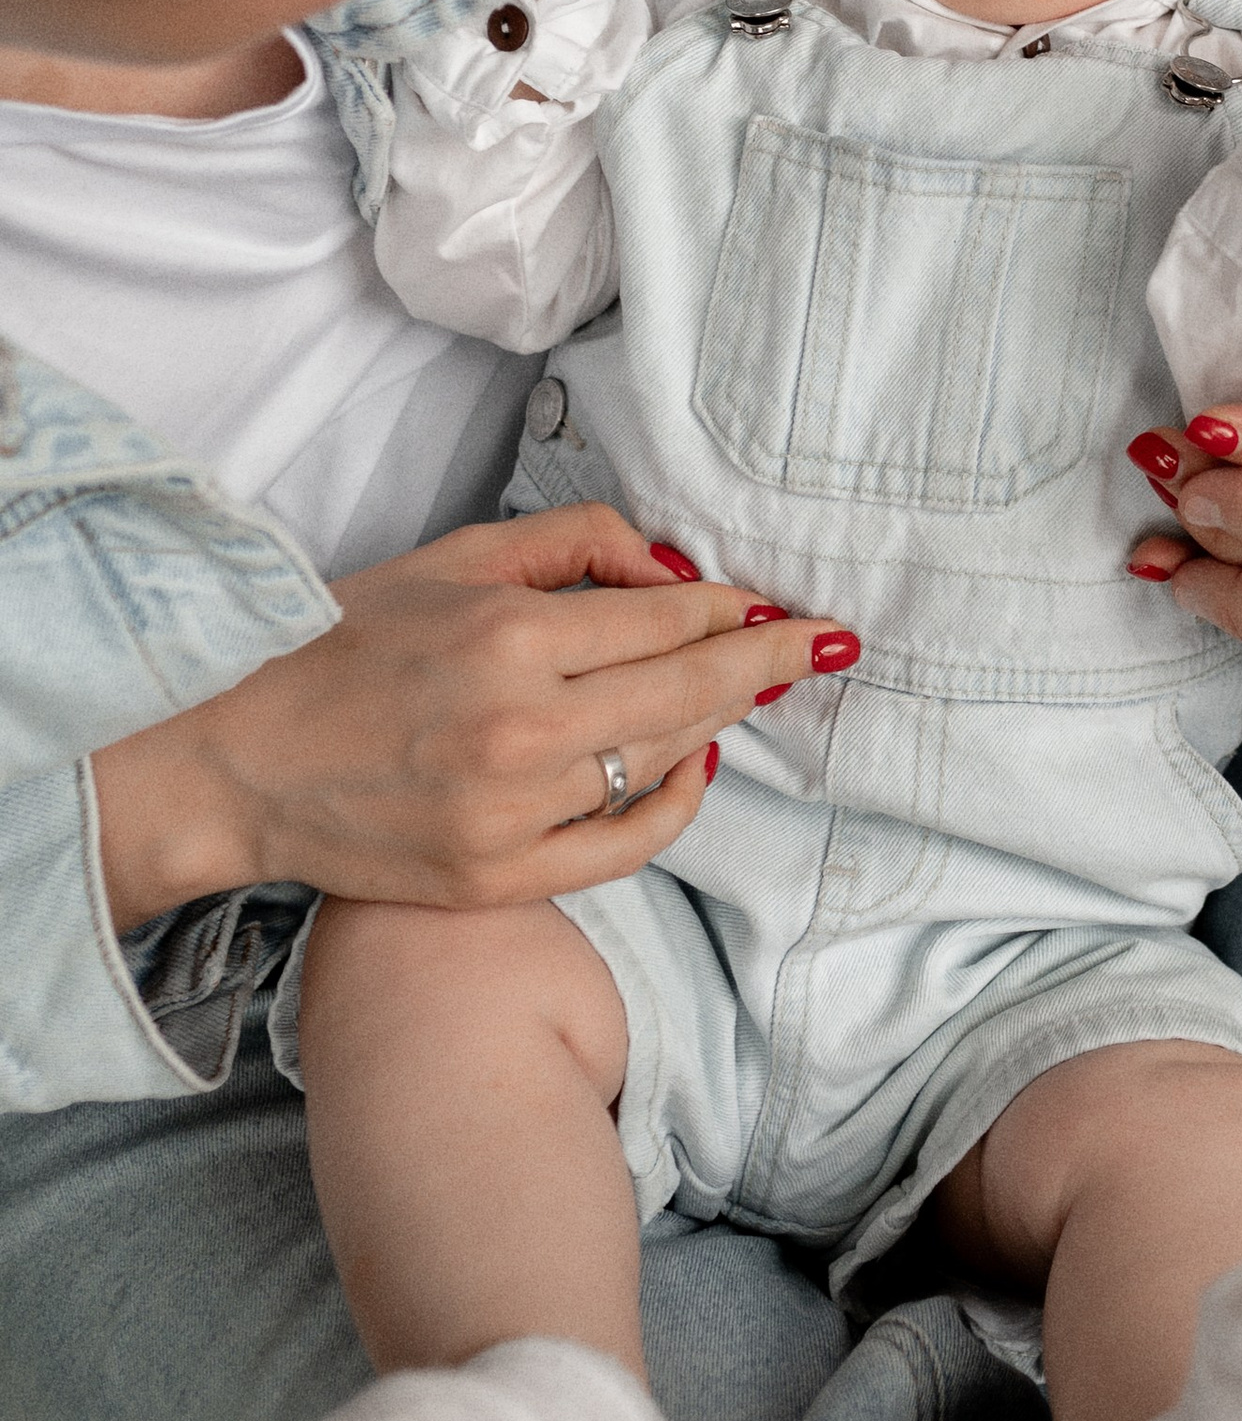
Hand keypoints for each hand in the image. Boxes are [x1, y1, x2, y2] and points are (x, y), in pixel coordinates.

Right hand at [91, 507, 852, 923]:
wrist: (241, 762)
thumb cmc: (341, 646)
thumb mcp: (451, 559)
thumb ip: (571, 544)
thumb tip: (671, 567)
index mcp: (510, 635)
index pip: (669, 619)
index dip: (735, 610)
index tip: (773, 605)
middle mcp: (523, 726)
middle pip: (692, 689)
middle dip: (769, 662)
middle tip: (822, 644)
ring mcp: (516, 813)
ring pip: (665, 758)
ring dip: (719, 719)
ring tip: (748, 689)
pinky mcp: (503, 876)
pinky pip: (630, 842)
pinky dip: (677, 801)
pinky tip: (693, 765)